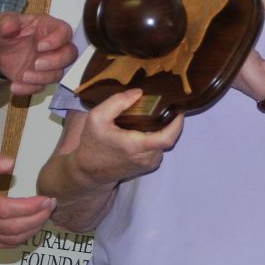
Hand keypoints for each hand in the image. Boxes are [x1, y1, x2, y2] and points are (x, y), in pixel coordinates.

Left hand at [0, 11, 77, 95]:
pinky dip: (28, 89)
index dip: (57, 40)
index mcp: (49, 27)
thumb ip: (6, 22)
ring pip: (58, 74)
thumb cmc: (7, 31)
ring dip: (42, 78)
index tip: (40, 46)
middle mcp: (55, 46)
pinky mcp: (41, 78)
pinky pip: (41, 87)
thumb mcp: (2, 23)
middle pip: (70, 54)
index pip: (64, 31)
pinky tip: (14, 86)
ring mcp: (50, 64)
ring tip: (23, 76)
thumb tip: (9, 26)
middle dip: (56, 62)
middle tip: (36, 64)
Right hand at [0, 145, 55, 247]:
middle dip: (37, 218)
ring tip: (46, 214)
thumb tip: (12, 164)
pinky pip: (2, 244)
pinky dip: (20, 237)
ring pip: (9, 239)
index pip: (6, 210)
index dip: (30, 207)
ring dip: (32, 229)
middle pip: (12, 228)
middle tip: (52, 204)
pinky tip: (32, 225)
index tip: (47, 198)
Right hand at [67, 88, 183, 187]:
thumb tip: (138, 93)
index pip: (168, 137)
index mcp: (136, 146)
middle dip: (169, 121)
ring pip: (164, 142)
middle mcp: (146, 157)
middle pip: (168, 137)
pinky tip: (144, 129)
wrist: (87, 171)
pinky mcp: (148, 166)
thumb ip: (117, 102)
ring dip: (161, 129)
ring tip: (150, 116)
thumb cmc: (92, 143)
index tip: (177, 108)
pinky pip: (158, 148)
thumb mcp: (97, 118)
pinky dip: (155, 137)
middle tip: (162, 106)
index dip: (177, 123)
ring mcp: (148, 164)